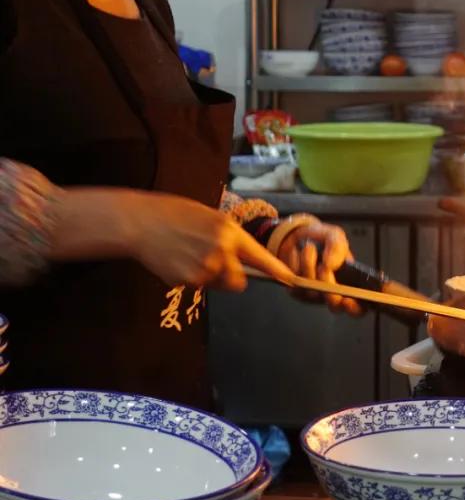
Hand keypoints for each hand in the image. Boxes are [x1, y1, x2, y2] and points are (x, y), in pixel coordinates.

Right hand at [126, 192, 293, 290]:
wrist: (139, 222)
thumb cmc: (175, 214)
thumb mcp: (210, 217)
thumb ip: (228, 237)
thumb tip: (243, 258)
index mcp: (229, 232)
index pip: (260, 257)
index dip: (277, 271)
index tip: (291, 280)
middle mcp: (221, 253)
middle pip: (239, 281)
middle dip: (232, 277)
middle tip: (214, 262)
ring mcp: (203, 269)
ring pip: (217, 284)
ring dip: (210, 277)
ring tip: (190, 256)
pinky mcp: (186, 281)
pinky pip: (197, 285)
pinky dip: (190, 277)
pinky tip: (176, 260)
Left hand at [278, 221, 361, 315]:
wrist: (297, 238)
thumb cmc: (321, 241)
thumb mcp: (334, 236)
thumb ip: (337, 246)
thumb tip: (331, 264)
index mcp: (352, 282)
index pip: (359, 306)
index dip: (356, 307)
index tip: (349, 299)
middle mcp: (334, 293)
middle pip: (335, 306)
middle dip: (330, 289)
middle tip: (325, 268)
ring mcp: (315, 294)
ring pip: (313, 293)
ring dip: (309, 266)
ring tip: (309, 248)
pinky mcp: (297, 292)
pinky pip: (296, 286)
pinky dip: (295, 265)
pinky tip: (298, 254)